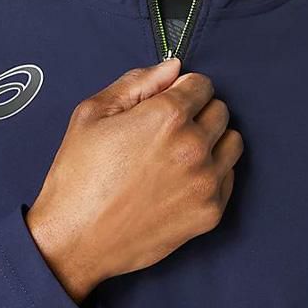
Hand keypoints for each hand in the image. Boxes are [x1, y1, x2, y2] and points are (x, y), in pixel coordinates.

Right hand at [25, 58, 243, 302]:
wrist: (75, 241)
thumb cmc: (78, 177)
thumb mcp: (92, 115)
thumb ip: (137, 83)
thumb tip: (173, 67)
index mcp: (167, 116)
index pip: (202, 84)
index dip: (182, 90)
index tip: (168, 103)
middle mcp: (194, 146)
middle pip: (220, 110)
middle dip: (197, 113)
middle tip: (167, 132)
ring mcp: (205, 182)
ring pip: (232, 142)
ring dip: (212, 141)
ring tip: (178, 156)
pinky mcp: (210, 213)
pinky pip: (228, 177)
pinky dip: (212, 174)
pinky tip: (181, 181)